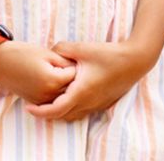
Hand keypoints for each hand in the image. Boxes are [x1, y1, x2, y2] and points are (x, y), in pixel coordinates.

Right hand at [0, 40, 75, 105]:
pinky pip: (51, 98)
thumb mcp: (46, 53)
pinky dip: (53, 90)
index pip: (74, 74)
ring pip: (61, 94)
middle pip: (70, 87)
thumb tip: (77, 68)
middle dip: (68, 76)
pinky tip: (46, 79)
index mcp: (53, 80)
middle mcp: (49, 94)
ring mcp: (41, 100)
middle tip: (60, 64)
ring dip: (62, 85)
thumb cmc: (22, 54)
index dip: (71, 64)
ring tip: (52, 71)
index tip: (66, 58)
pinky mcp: (35, 102)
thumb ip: (64, 61)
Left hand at [26, 39, 150, 119]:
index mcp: (81, 92)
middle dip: (46, 113)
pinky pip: (82, 111)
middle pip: (62, 116)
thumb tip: (49, 51)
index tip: (28, 107)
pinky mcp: (103, 102)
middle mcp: (89, 102)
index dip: (40, 112)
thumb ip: (61, 49)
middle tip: (33, 104)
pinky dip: (70, 108)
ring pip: (73, 115)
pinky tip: (65, 95)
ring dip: (59, 111)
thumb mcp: (82, 48)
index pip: (56, 110)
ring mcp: (97, 104)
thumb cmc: (109, 54)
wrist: (135, 61)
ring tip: (47, 101)